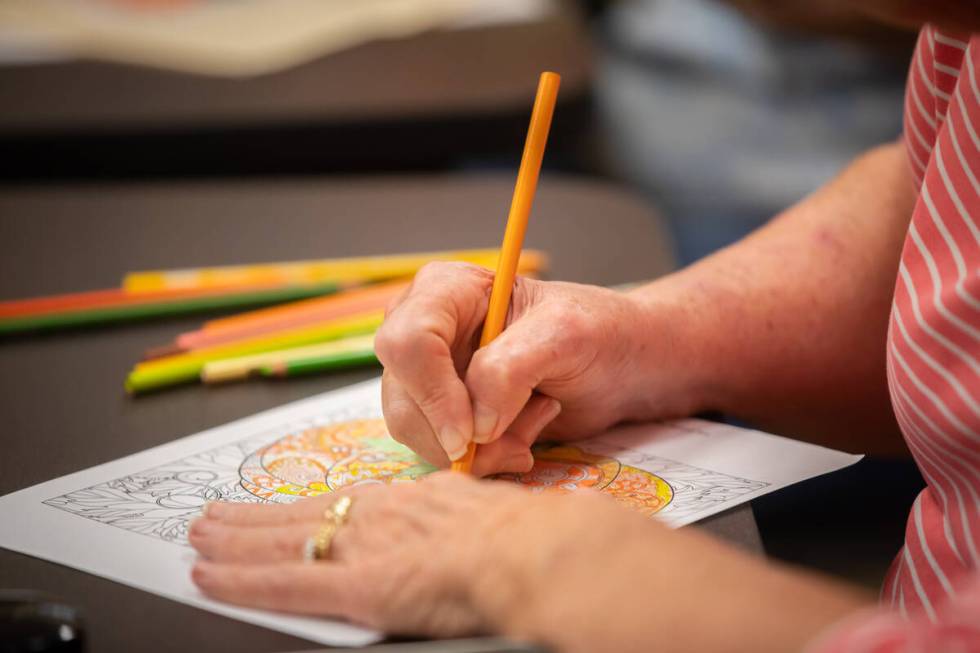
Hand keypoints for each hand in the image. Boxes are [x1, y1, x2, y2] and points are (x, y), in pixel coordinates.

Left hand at [189, 472, 867, 650]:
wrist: (551, 554)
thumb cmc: (545, 541)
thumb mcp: (504, 523)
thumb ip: (474, 527)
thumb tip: (472, 541)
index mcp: (424, 501)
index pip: (356, 500)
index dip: (316, 506)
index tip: (292, 508)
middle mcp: (390, 512)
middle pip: (311, 512)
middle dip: (259, 517)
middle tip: (215, 516)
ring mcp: (374, 545)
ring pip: (288, 538)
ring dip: (237, 540)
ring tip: (198, 538)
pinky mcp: (366, 582)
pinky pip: (290, 582)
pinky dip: (243, 581)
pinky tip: (208, 578)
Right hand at [375, 262, 693, 475]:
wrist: (617, 368)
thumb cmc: (597, 334)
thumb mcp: (564, 335)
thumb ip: (510, 370)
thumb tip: (473, 424)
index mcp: (445, 290)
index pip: (408, 343)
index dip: (434, 394)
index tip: (472, 434)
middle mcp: (423, 329)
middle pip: (404, 397)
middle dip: (460, 434)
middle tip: (522, 439)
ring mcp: (428, 375)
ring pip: (415, 432)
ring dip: (479, 450)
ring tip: (534, 423)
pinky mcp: (440, 414)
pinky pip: (437, 451)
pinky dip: (482, 459)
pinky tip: (522, 438)